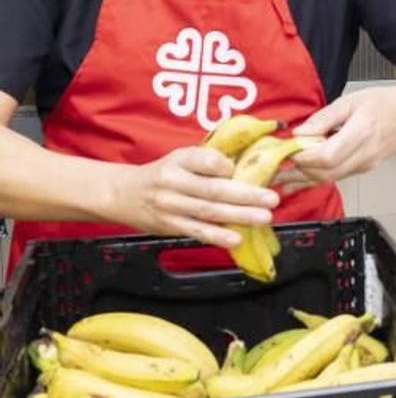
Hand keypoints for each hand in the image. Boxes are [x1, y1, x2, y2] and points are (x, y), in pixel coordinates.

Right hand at [111, 147, 277, 247]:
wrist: (121, 194)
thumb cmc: (163, 174)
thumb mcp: (181, 158)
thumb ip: (209, 161)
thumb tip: (248, 167)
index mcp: (179, 160)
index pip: (207, 160)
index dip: (228, 166)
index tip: (249, 170)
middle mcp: (173, 182)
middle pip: (213, 189)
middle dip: (246, 195)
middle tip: (272, 199)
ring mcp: (170, 206)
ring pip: (208, 211)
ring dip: (239, 216)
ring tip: (264, 217)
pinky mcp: (169, 226)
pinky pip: (196, 231)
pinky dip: (217, 236)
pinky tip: (235, 239)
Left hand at [285, 86, 395, 184]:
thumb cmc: (386, 103)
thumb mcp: (351, 101)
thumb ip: (324, 118)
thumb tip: (299, 133)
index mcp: (361, 133)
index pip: (326, 156)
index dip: (303, 157)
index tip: (287, 150)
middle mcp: (364, 154)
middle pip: (325, 172)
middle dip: (298, 172)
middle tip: (275, 167)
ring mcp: (366, 164)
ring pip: (329, 178)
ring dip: (304, 179)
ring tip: (280, 178)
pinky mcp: (364, 168)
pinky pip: (337, 177)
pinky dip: (317, 178)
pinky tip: (300, 179)